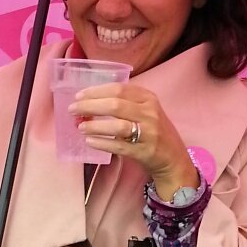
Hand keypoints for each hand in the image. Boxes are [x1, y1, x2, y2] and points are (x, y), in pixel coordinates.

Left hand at [69, 84, 197, 199]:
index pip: (119, 89)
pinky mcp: (144, 151)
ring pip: (117, 126)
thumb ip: (124, 102)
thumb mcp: (145, 110)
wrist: (173, 157)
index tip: (79, 95)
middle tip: (73, 110)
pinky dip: (102, 143)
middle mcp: (149, 113)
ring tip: (80, 126)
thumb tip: (89, 100)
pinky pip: (119, 146)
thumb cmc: (152, 130)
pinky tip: (89, 141)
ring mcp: (148, 133)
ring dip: (95, 125)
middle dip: (90, 106)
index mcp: (148, 98)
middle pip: (115, 105)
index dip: (96, 91)